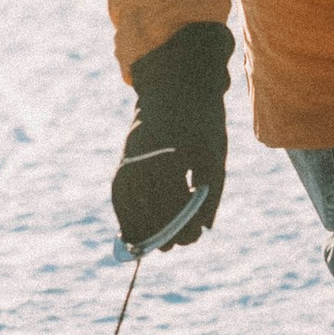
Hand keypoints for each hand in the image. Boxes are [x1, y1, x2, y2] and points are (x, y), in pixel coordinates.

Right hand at [112, 21, 230, 246]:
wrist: (176, 86)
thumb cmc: (202, 122)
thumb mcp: (215, 155)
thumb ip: (210, 192)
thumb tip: (203, 228)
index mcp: (175, 151)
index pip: (176, 199)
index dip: (184, 224)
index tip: (193, 239)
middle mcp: (148, 153)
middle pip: (150, 204)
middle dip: (162, 230)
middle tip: (173, 247)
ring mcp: (132, 154)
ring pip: (129, 201)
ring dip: (139, 226)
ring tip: (150, 246)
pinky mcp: (124, 157)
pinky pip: (118, 192)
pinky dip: (124, 213)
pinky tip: (133, 230)